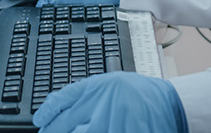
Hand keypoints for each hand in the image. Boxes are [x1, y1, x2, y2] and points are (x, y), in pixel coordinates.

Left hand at [33, 72, 187, 132]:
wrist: (170, 106)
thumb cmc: (141, 94)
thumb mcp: (111, 83)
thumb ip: (87, 93)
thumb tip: (60, 107)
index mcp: (98, 87)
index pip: (62, 100)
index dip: (47, 112)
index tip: (40, 120)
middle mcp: (101, 106)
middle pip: (64, 124)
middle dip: (52, 131)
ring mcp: (110, 125)